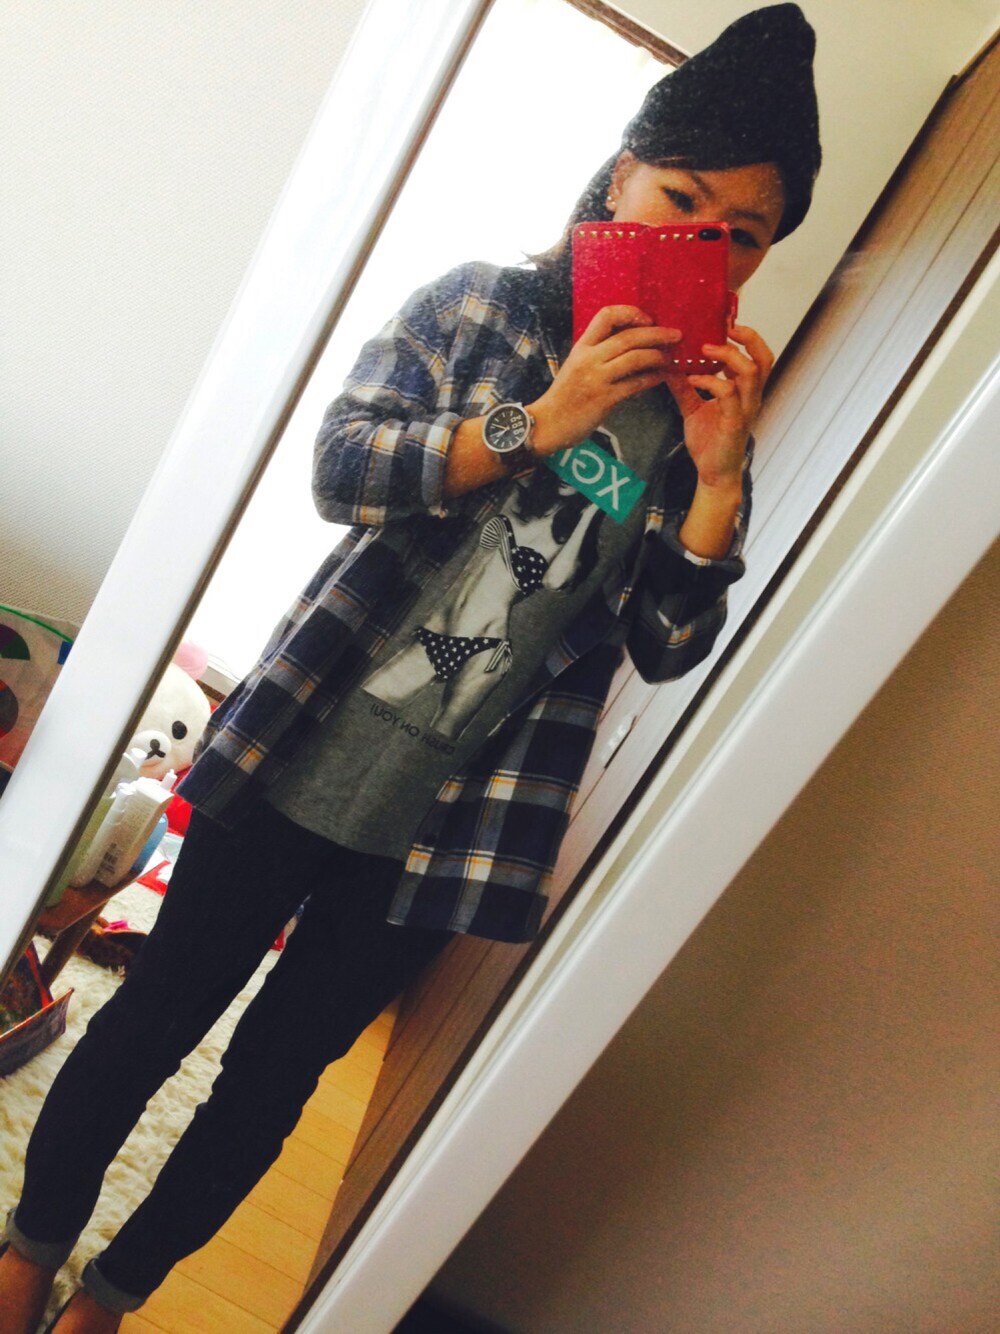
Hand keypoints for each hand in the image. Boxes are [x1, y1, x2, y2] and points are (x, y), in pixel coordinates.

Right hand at [528, 306, 679, 454]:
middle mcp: (589, 359)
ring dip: (658, 356)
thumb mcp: (576, 366)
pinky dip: (651, 379)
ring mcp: (596, 378)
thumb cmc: (564, 396)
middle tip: (676, 335)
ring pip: (634, 358)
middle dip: (657, 333)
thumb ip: (598, 354)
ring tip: (671, 357)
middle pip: (628, 336)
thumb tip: (629, 345)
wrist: (547, 424)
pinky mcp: (604, 399)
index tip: (647, 319)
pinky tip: (661, 377)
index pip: (606, 316)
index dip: (630, 313)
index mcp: (582, 347)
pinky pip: (634, 385)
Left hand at [663, 323, 773, 488]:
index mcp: (745, 391)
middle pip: (764, 358)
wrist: (712, 473)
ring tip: (705, 350)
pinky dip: (711, 381)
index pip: (757, 355)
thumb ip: (684, 387)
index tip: (727, 321)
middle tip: (726, 327)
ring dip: (728, 356)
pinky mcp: (734, 423)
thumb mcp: (693, 408)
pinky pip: (729, 394)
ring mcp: (745, 409)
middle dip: (748, 338)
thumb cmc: (710, 442)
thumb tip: (668, 366)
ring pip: (751, 372)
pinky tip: (693, 379)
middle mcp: (751, 397)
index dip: (747, 336)